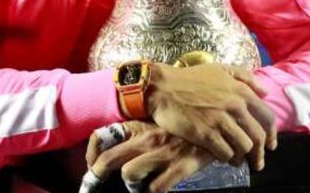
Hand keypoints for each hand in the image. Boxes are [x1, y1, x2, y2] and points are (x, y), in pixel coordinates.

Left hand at [86, 121, 216, 192]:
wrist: (217, 124)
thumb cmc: (182, 125)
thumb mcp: (156, 122)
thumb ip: (137, 131)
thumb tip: (117, 147)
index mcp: (138, 125)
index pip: (101, 135)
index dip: (91, 154)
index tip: (92, 166)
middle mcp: (145, 138)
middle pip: (108, 159)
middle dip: (98, 175)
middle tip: (96, 185)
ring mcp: (161, 153)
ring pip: (129, 173)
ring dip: (132, 183)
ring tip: (139, 183)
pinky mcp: (179, 166)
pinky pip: (155, 188)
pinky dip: (153, 191)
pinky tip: (158, 187)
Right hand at [144, 62, 275, 168]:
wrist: (162, 87)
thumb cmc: (190, 78)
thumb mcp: (220, 69)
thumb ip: (245, 77)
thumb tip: (265, 92)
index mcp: (241, 91)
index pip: (267, 117)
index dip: (271, 134)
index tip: (270, 145)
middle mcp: (234, 106)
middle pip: (258, 136)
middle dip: (260, 153)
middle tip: (257, 162)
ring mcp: (220, 121)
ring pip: (244, 147)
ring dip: (242, 157)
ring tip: (237, 160)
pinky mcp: (206, 134)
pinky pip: (225, 153)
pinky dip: (227, 158)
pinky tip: (223, 158)